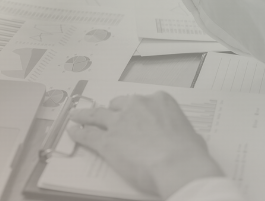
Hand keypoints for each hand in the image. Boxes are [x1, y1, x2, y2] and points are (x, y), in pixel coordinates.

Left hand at [68, 92, 222, 198]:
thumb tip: (179, 137)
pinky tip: (74, 132)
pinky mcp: (107, 140)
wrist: (178, 165)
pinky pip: (89, 134)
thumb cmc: (188, 153)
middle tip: (105, 115)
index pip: (141, 101)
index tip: (131, 112)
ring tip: (77, 116)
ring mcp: (119, 122)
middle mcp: (136, 106)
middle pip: (117, 105)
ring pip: (97, 115)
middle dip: (111, 111)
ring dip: (85, 116)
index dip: (134, 109)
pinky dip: (80, 133)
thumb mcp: (190, 133)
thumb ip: (176, 129)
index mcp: (159, 100)